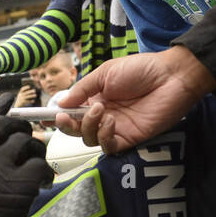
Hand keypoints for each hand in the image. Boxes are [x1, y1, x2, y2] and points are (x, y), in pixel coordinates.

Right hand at [0, 92, 47, 216]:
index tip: (9, 98)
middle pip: (8, 125)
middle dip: (23, 130)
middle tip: (30, 142)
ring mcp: (0, 168)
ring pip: (29, 143)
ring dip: (36, 154)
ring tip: (35, 170)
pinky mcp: (19, 185)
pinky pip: (41, 166)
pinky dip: (44, 175)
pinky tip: (41, 186)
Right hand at [12, 83, 38, 108]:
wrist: (17, 104)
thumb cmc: (20, 98)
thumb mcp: (21, 94)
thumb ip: (24, 92)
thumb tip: (30, 88)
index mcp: (20, 92)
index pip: (22, 89)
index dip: (25, 87)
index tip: (29, 86)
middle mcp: (20, 95)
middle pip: (26, 92)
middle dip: (30, 91)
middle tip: (35, 90)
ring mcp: (21, 98)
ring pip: (27, 96)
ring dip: (32, 96)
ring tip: (36, 95)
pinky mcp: (23, 102)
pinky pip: (27, 101)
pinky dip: (30, 101)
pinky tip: (33, 101)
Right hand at [54, 45, 215, 152]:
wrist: (171, 76)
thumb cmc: (141, 69)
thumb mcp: (105, 73)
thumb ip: (82, 89)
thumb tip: (60, 103)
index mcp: (94, 99)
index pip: (70, 112)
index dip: (56, 116)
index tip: (43, 117)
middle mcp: (102, 116)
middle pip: (76, 130)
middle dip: (67, 125)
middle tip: (66, 117)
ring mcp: (115, 128)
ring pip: (89, 140)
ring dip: (89, 127)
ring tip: (101, 111)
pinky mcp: (130, 139)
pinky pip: (108, 147)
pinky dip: (104, 136)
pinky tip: (111, 121)